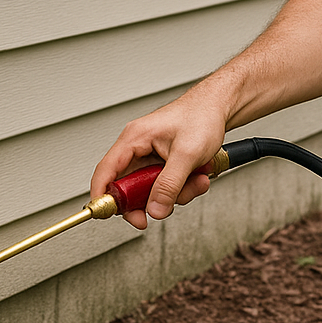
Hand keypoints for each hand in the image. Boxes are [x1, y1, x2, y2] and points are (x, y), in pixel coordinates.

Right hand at [91, 85, 226, 228]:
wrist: (219, 108)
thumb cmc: (202, 116)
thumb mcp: (187, 154)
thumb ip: (170, 184)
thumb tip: (155, 209)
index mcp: (134, 138)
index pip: (105, 171)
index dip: (102, 196)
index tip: (106, 215)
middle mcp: (138, 147)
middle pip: (127, 187)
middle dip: (150, 200)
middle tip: (165, 206)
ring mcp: (150, 156)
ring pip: (150, 190)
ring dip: (174, 193)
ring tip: (195, 181)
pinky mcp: (163, 163)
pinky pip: (165, 185)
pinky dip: (182, 188)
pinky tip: (197, 177)